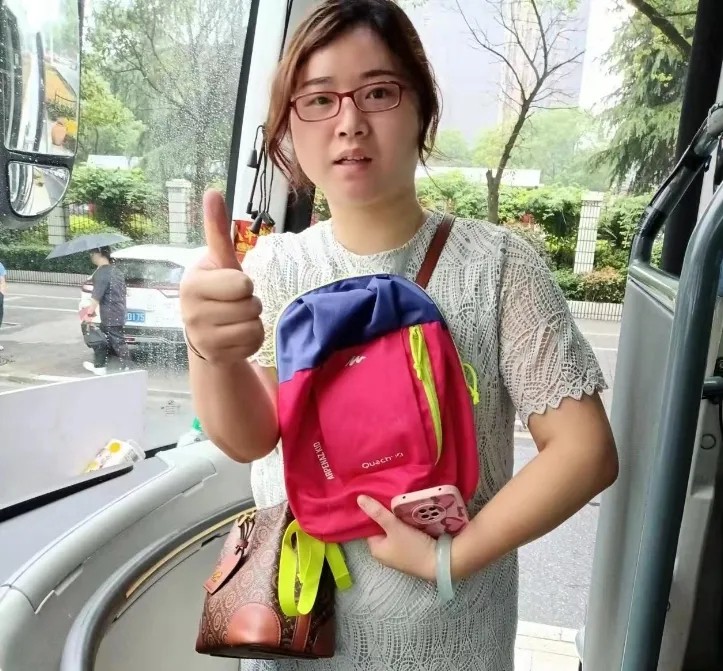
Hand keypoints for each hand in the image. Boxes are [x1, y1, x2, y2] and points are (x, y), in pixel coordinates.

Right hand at [180, 189, 263, 363]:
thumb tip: (212, 192)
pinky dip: (252, 339)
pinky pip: (253, 343)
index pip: (242, 283)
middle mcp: (192, 313)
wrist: (204, 330)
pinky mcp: (215, 356)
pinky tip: (237, 335)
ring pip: (254, 326)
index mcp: (193, 284)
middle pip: (251, 306)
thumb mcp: (219, 261)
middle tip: (235, 303)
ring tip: (236, 318)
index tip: (231, 285)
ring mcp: (202, 338)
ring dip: (253, 321)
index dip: (244, 284)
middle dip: (250, 303)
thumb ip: (217, 230)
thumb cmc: (216, 290)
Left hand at [357, 495, 437, 580]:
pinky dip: (406, 527)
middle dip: (387, 516)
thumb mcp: (394, 527)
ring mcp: (399, 554)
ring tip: (400, 504)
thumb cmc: (413, 547)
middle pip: (383, 529)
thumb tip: (358, 499)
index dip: (373, 514)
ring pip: (395, 532)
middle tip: (390, 499)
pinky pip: (404, 536)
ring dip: (398, 521)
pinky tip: (410, 517)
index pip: (369, 528)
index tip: (377, 500)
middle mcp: (385, 554)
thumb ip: (377, 513)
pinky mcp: (411, 553)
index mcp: (376, 550)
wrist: (440, 562)